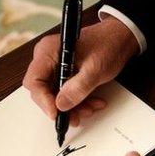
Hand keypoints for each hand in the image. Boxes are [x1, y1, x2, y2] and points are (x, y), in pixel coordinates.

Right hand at [22, 14, 138, 125]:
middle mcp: (47, 58)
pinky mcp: (63, 74)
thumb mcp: (95, 69)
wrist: (120, 39)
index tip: (56, 113)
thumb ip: (78, 87)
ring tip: (90, 108)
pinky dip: (77, 101)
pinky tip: (91, 102)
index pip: (34, 80)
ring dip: (72, 107)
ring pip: (54, 96)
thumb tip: (61, 104)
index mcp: (48, 51)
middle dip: (61, 106)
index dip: (43, 99)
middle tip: (77, 115)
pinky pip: (63, 93)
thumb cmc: (108, 45)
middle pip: (42, 91)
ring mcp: (54, 67)